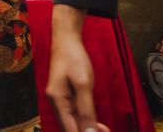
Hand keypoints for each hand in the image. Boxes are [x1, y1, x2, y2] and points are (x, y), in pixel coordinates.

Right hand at [47, 5, 108, 131]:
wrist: (67, 40)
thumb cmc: (75, 59)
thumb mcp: (84, 84)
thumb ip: (86, 110)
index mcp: (57, 101)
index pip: (69, 130)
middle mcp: (55, 103)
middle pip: (70, 127)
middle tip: (107, 131)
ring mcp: (59, 100)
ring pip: (72, 122)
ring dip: (88, 127)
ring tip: (106, 130)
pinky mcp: (65, 96)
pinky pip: (74, 114)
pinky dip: (86, 120)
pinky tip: (98, 123)